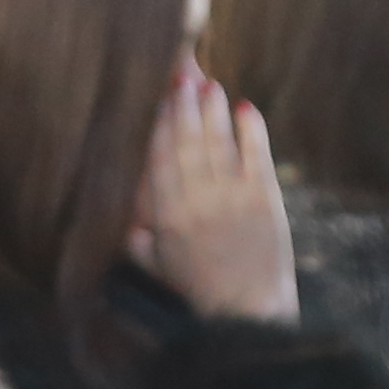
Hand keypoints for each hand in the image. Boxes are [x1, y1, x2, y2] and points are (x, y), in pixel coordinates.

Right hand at [127, 63, 300, 323]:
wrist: (248, 310)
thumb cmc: (200, 289)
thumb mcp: (158, 268)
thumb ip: (137, 242)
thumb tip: (125, 221)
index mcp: (166, 217)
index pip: (159, 159)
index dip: (158, 126)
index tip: (157, 101)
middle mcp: (196, 202)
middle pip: (186, 142)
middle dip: (183, 107)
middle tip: (183, 78)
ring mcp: (232, 198)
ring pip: (218, 143)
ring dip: (214, 111)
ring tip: (211, 86)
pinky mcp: (264, 199)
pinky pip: (256, 154)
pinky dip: (251, 129)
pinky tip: (245, 108)